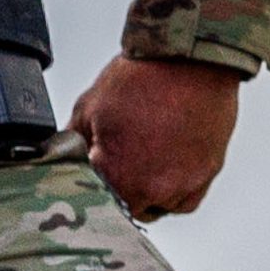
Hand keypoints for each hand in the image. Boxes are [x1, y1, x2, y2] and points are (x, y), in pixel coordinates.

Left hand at [70, 54, 240, 219]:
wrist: (191, 60)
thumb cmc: (142, 79)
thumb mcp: (89, 108)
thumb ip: (73, 142)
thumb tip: (60, 156)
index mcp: (122, 177)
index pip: (97, 205)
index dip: (90, 190)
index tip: (90, 175)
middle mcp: (157, 189)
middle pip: (128, 210)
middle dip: (118, 192)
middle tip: (116, 164)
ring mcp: (187, 183)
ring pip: (158, 206)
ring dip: (147, 192)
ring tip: (142, 158)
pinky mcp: (209, 172)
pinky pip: (186, 198)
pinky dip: (174, 189)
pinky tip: (164, 164)